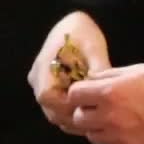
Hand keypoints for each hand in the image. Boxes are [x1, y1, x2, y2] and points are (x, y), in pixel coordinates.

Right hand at [28, 11, 111, 131]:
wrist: (75, 24)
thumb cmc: (83, 32)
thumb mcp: (93, 47)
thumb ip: (98, 69)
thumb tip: (106, 91)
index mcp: (44, 66)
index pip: (47, 97)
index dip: (67, 106)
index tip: (89, 106)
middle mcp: (37, 79)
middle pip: (50, 109)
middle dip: (73, 116)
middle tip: (97, 120)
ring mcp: (42, 85)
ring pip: (54, 113)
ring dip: (73, 118)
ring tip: (96, 119)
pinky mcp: (50, 89)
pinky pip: (58, 109)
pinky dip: (72, 114)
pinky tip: (91, 114)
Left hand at [67, 64, 143, 143]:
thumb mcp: (136, 70)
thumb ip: (109, 76)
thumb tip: (91, 80)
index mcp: (108, 92)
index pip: (74, 95)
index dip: (79, 93)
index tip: (86, 94)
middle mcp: (108, 116)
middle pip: (79, 119)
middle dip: (84, 112)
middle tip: (97, 109)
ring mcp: (118, 136)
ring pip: (92, 137)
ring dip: (98, 129)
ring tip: (113, 122)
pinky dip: (114, 143)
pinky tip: (126, 134)